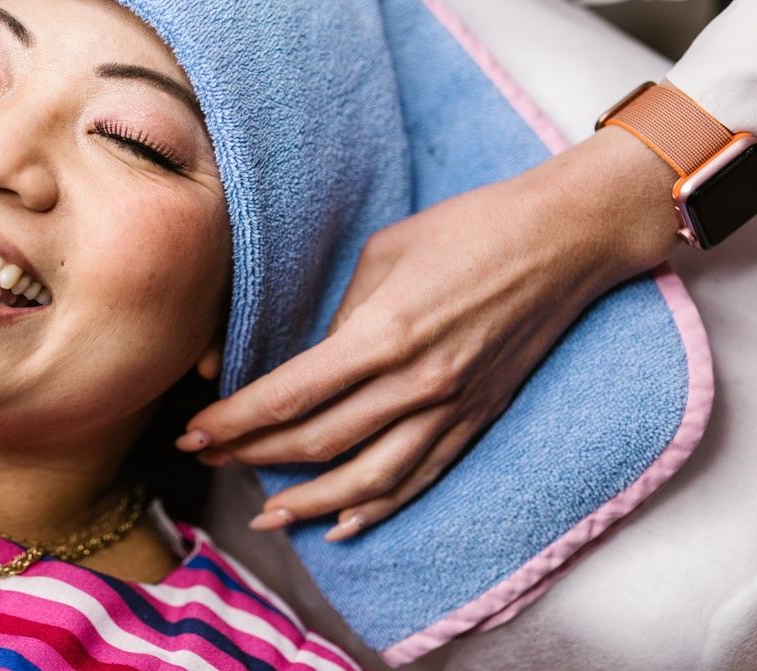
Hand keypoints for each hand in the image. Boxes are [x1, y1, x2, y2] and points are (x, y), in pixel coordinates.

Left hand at [180, 128, 679, 539]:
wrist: (563, 241)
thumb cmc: (467, 229)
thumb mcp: (382, 255)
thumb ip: (340, 319)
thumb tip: (312, 366)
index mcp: (383, 335)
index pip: (290, 396)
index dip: (235, 421)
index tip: (193, 433)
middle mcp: (415, 385)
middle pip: (317, 443)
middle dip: (251, 456)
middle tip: (206, 458)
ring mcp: (450, 411)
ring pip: (366, 481)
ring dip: (308, 504)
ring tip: (264, 515)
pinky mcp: (476, 421)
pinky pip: (419, 481)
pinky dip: (377, 510)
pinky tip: (341, 525)